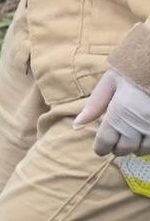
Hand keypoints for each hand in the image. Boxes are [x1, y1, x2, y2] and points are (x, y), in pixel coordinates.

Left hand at [80, 25, 149, 157]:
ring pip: (143, 149)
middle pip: (124, 149)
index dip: (101, 148)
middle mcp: (136, 125)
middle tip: (117, 140)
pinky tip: (147, 133)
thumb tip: (77, 124)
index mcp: (117, 115)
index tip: (101, 147)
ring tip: (133, 136)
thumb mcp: (110, 82)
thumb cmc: (134, 70)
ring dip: (136, 146)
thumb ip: (95, 105)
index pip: (105, 143)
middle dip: (118, 147)